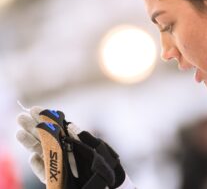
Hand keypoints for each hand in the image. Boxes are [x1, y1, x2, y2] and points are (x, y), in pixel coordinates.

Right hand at [17, 107, 135, 187]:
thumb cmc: (102, 166)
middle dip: (34, 128)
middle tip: (21, 117)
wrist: (100, 183)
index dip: (46, 119)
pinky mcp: (57, 180)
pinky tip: (32, 158)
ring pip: (43, 153)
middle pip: (46, 139)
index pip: (57, 129)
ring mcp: (59, 165)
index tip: (35, 109)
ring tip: (19, 132)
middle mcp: (64, 152)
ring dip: (31, 143)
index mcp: (73, 142)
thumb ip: (82, 138)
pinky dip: (39, 167)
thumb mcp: (96, 148)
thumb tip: (69, 126)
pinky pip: (46, 174)